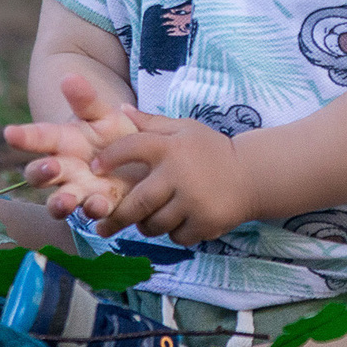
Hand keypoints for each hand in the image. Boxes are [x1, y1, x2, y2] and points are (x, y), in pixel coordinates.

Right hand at [6, 75, 143, 220]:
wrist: (138, 158)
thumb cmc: (112, 133)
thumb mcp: (102, 114)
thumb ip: (86, 100)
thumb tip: (69, 77)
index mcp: (60, 142)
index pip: (36, 138)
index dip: (22, 136)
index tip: (9, 132)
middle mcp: (63, 170)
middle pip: (40, 175)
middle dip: (41, 173)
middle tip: (50, 166)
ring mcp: (79, 190)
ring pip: (59, 202)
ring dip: (61, 203)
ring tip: (67, 200)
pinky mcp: (101, 206)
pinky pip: (92, 213)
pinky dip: (95, 210)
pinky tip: (100, 205)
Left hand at [88, 117, 256, 245]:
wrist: (252, 174)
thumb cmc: (211, 150)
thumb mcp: (184, 129)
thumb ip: (152, 123)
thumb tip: (121, 110)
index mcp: (171, 147)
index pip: (130, 149)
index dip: (109, 158)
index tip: (94, 169)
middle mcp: (179, 174)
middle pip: (137, 203)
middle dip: (117, 217)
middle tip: (103, 225)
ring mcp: (193, 201)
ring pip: (154, 224)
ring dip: (147, 224)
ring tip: (150, 219)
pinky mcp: (205, 223)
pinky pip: (175, 236)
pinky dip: (173, 233)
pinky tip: (181, 221)